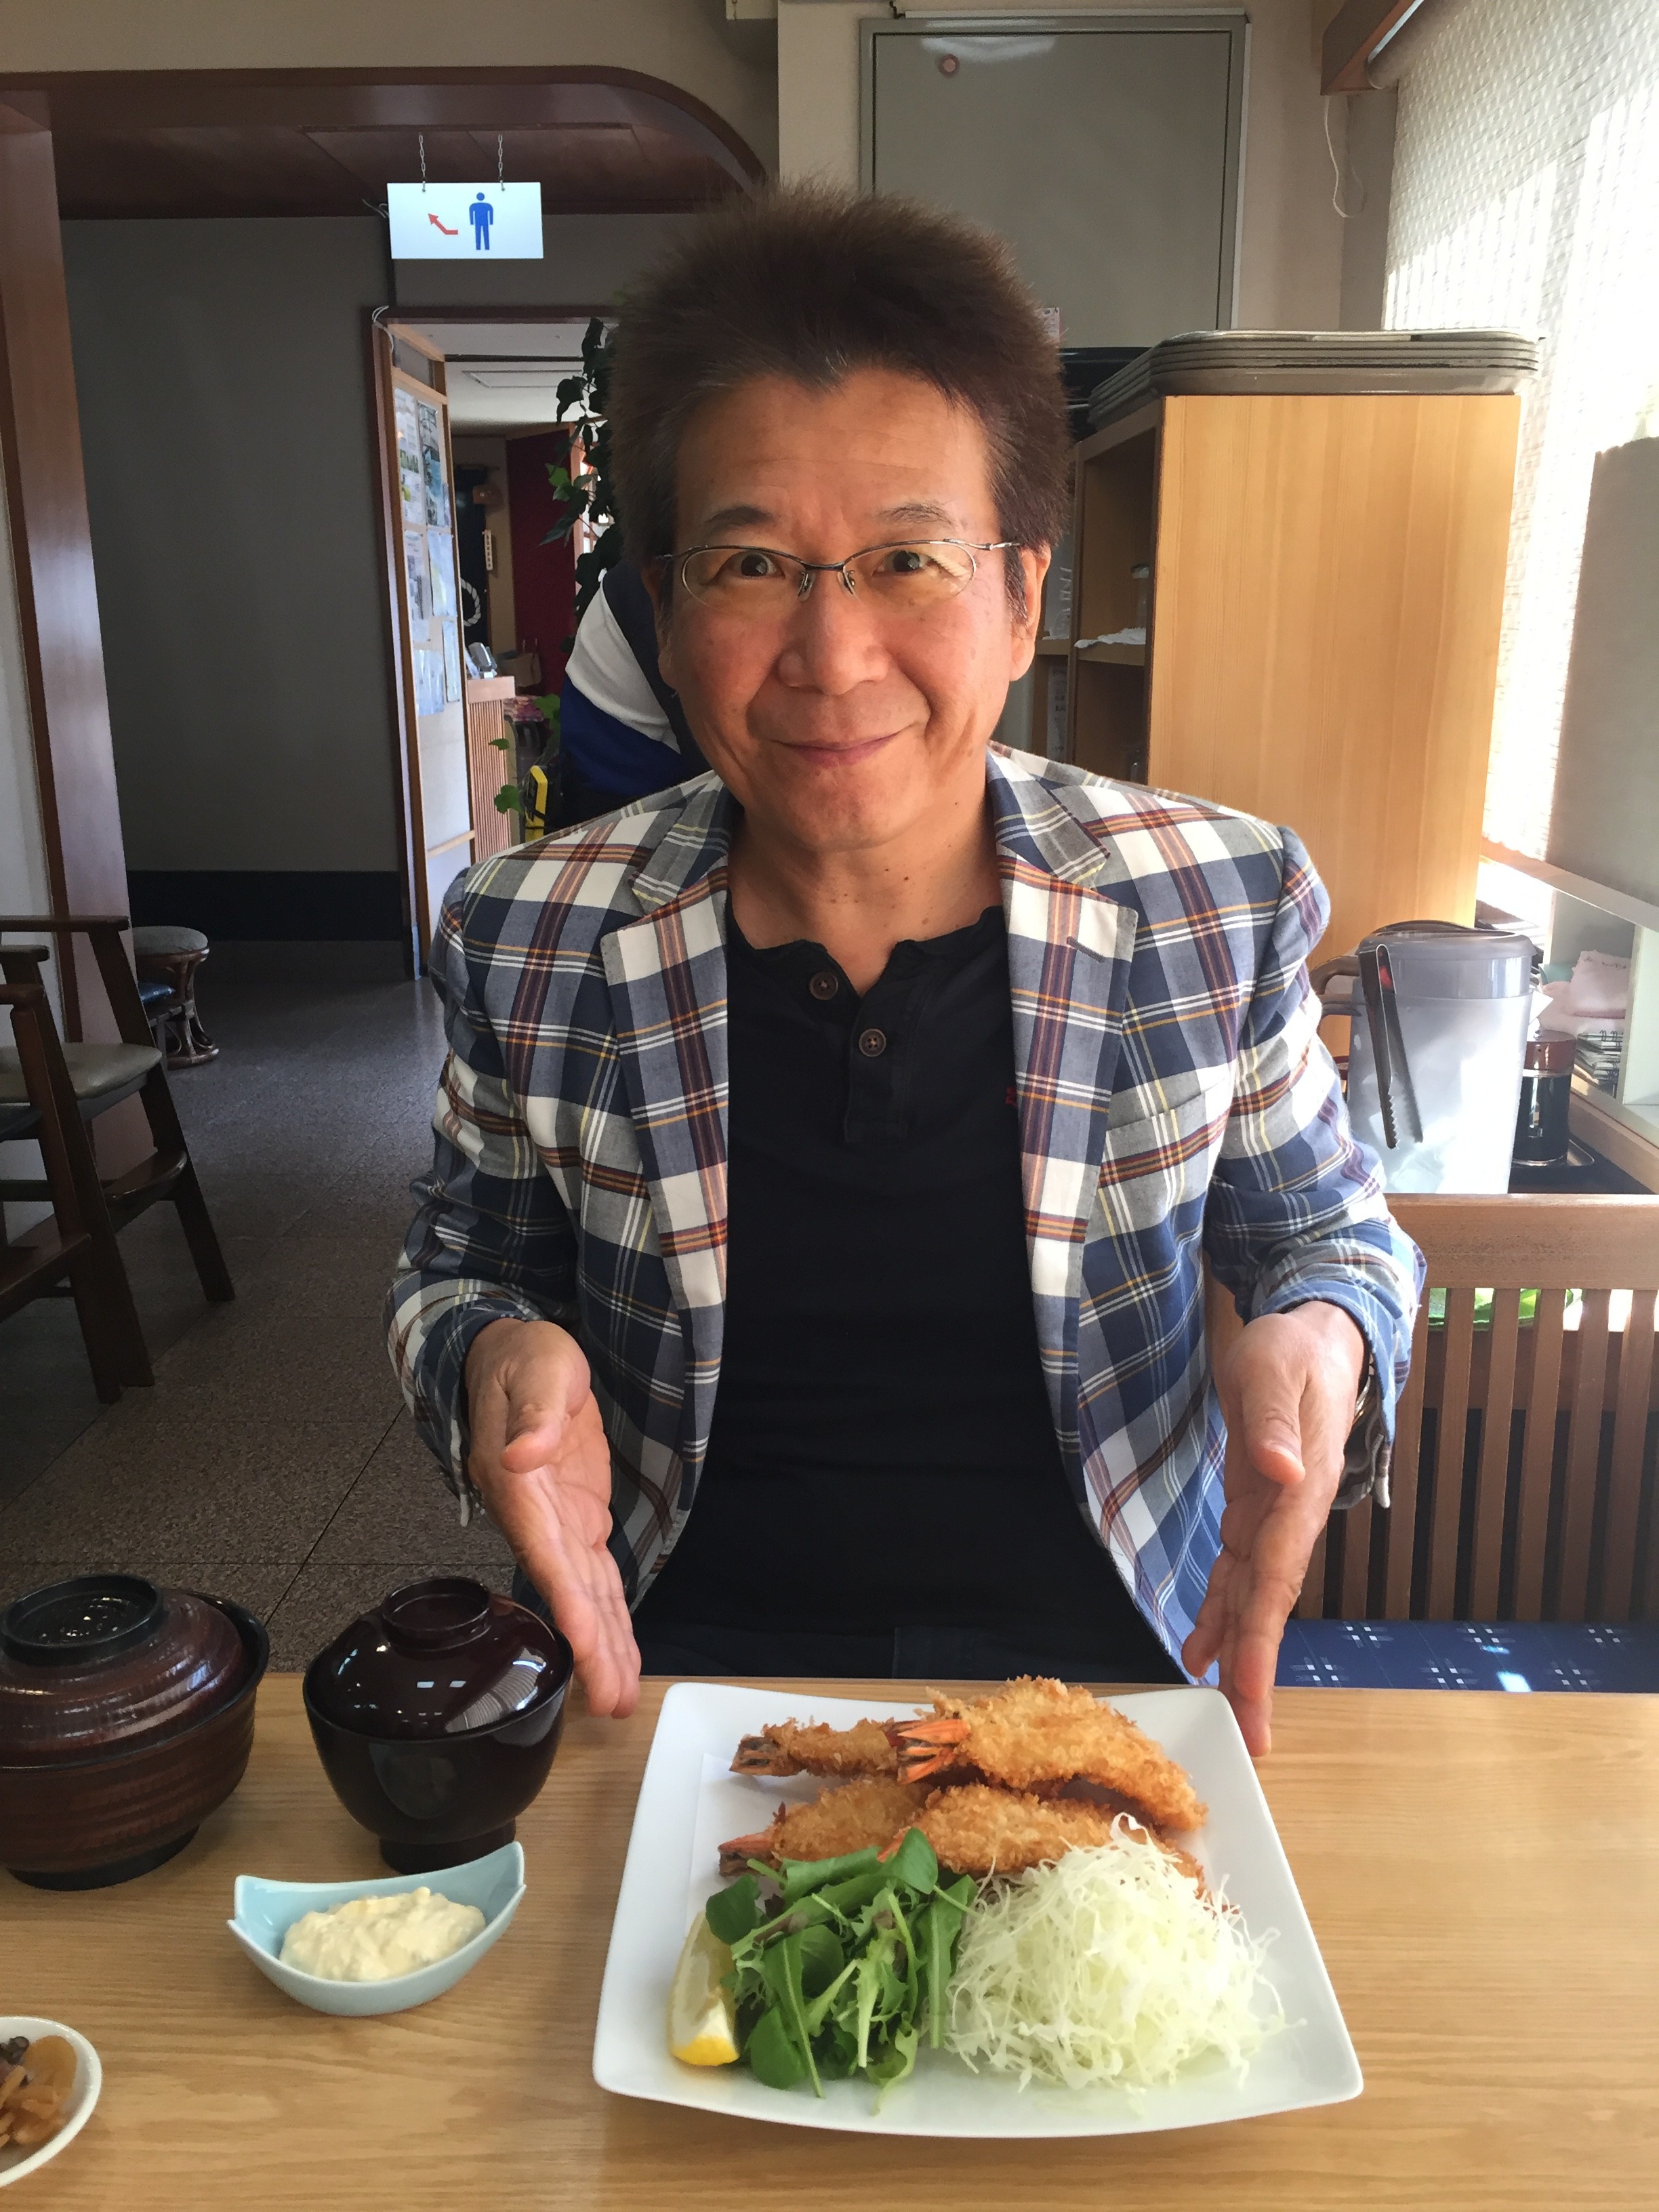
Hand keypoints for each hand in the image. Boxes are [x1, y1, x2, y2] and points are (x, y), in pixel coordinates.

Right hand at [464, 1318, 640, 1717]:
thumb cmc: (522, 1358)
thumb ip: (535, 1413)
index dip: (568, 1601)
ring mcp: (558, 1523)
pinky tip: (618, 1653)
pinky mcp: (579, 1519)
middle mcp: (534, 1516)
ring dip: (603, 1645)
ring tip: (619, 1699)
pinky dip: (609, 1616)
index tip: (587, 1644)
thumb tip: (525, 1452)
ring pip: (585, 1594)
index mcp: (518, 1485)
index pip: (545, 1553)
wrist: (511, 1354)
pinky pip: (596, 1577)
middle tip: (612, 1703)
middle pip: (567, 1591)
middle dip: (590, 1648)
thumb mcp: (537, 1368)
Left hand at [1182, 1303, 1364, 1755]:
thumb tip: (1282, 1469)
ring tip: (1230, 1713)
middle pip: (1270, 1604)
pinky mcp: (1255, 1512)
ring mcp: (1274, 1519)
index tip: (1247, 1689)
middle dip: (1258, 1672)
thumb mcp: (1275, 1369)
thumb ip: (1276, 1421)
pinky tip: (1203, 1649)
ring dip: (1240, 1655)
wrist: (1314, 1337)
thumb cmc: (1293, 1349)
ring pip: (1254, 1598)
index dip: (1259, 1635)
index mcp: (1300, 1492)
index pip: (1276, 1575)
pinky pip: (1238, 1574)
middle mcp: (1291, 1517)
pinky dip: (1221, 1613)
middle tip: (1252, 1739)